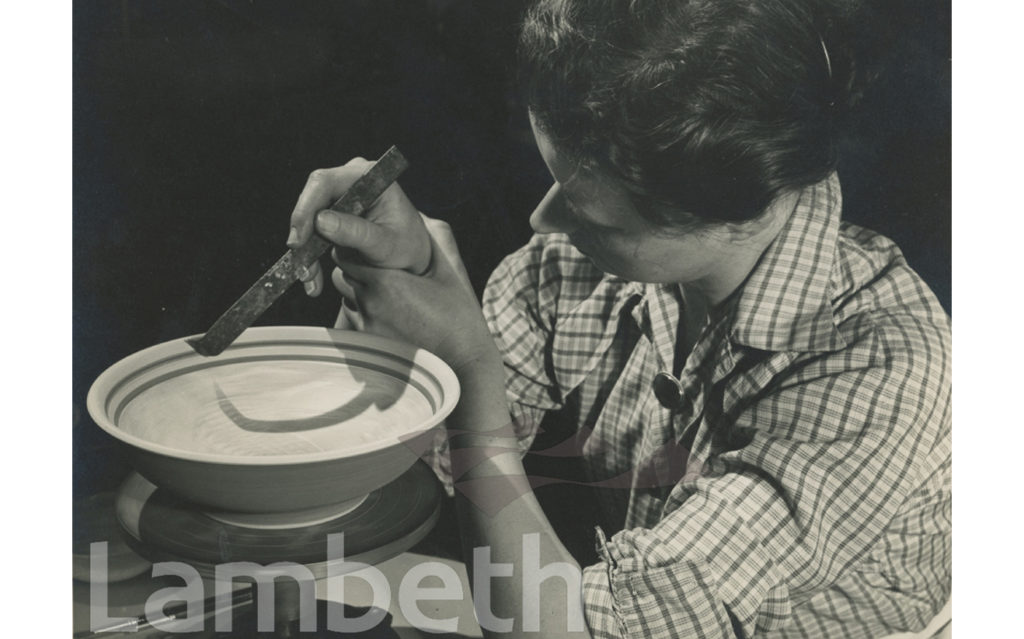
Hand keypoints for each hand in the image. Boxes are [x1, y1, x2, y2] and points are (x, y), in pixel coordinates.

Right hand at [288, 157, 431, 296]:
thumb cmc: (407, 248)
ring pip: (308, 218)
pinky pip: (312, 232)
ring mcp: (341, 196)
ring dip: (305, 250)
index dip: (306, 208)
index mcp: (370, 177)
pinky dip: (310, 255)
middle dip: (303, 234)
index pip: (325, 182)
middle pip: (312, 199)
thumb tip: (321, 221)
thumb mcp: (386, 245)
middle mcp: (351, 180)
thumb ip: (357, 233)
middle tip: (300, 266)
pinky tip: (313, 279)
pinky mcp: (333, 215)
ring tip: (310, 278)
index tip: (298, 240)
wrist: (412, 259)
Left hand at [333, 221, 499, 377]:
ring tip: (387, 295)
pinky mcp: (367, 343)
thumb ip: (434, 240)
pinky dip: (363, 313)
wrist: (462, 364)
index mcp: (388, 280)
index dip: (359, 248)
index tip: (374, 249)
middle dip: (357, 267)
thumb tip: (421, 216)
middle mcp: (370, 302)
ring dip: (358, 291)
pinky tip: (387, 315)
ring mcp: (366, 325)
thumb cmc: (460, 317)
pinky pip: (352, 319)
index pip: (350, 252)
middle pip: (344, 273)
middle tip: (380, 269)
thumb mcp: (450, 272)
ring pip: (346, 296)